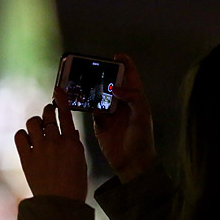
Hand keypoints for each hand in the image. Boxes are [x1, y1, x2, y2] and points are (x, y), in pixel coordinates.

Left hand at [14, 88, 87, 201]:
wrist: (59, 203)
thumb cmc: (74, 184)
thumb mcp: (81, 162)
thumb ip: (75, 144)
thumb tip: (70, 131)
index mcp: (72, 143)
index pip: (66, 115)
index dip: (61, 100)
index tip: (57, 90)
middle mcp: (55, 142)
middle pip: (48, 116)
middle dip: (48, 111)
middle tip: (48, 113)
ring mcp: (39, 149)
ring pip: (33, 122)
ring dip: (35, 122)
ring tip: (38, 129)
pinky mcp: (26, 157)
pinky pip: (20, 136)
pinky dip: (23, 135)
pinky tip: (27, 140)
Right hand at [93, 53, 156, 182]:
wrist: (132, 163)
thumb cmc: (142, 139)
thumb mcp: (142, 116)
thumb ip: (133, 98)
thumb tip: (116, 88)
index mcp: (135, 98)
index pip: (131, 76)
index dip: (125, 64)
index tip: (116, 56)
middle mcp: (122, 102)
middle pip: (111, 81)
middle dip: (102, 72)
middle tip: (91, 65)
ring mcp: (110, 112)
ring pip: (99, 93)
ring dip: (91, 86)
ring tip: (80, 77)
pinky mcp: (99, 122)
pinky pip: (90, 108)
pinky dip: (84, 102)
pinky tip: (76, 96)